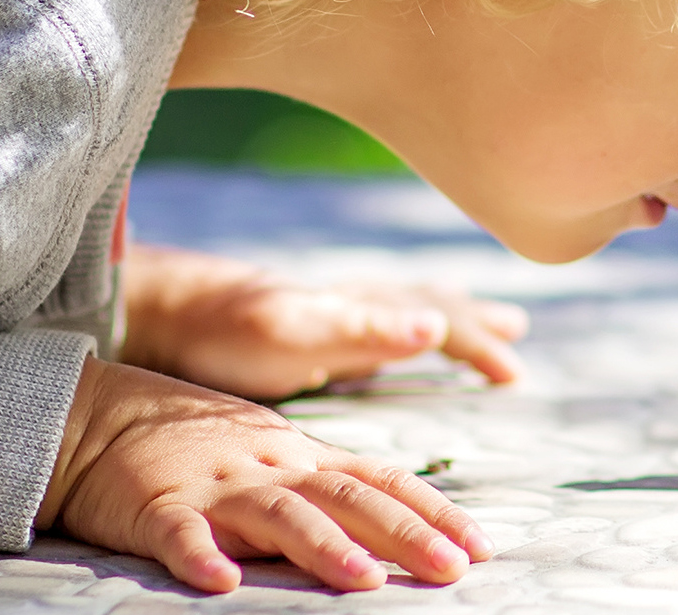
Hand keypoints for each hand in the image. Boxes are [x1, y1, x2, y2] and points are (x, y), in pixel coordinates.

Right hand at [35, 357, 495, 591]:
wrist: (98, 418)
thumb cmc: (193, 446)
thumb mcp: (271, 455)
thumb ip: (326, 485)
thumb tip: (396, 524)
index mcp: (299, 455)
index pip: (380, 478)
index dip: (433, 510)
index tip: (480, 547)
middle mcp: (268, 466)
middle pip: (347, 496)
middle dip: (405, 533)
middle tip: (454, 569)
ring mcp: (213, 486)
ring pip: (276, 514)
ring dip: (323, 547)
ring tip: (366, 581)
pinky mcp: (155, 507)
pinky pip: (179, 533)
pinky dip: (200, 555)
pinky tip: (221, 583)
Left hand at [116, 243, 527, 399]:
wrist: (160, 313)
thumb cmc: (221, 328)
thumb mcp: (292, 333)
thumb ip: (363, 329)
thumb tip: (436, 322)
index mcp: (358, 304)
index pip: (436, 319)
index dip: (476, 344)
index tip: (513, 374)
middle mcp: (351, 302)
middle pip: (429, 305)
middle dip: (474, 320)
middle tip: (516, 332)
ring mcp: (329, 313)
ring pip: (406, 308)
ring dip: (447, 316)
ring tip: (481, 320)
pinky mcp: (307, 331)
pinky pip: (378, 323)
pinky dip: (409, 324)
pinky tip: (401, 336)